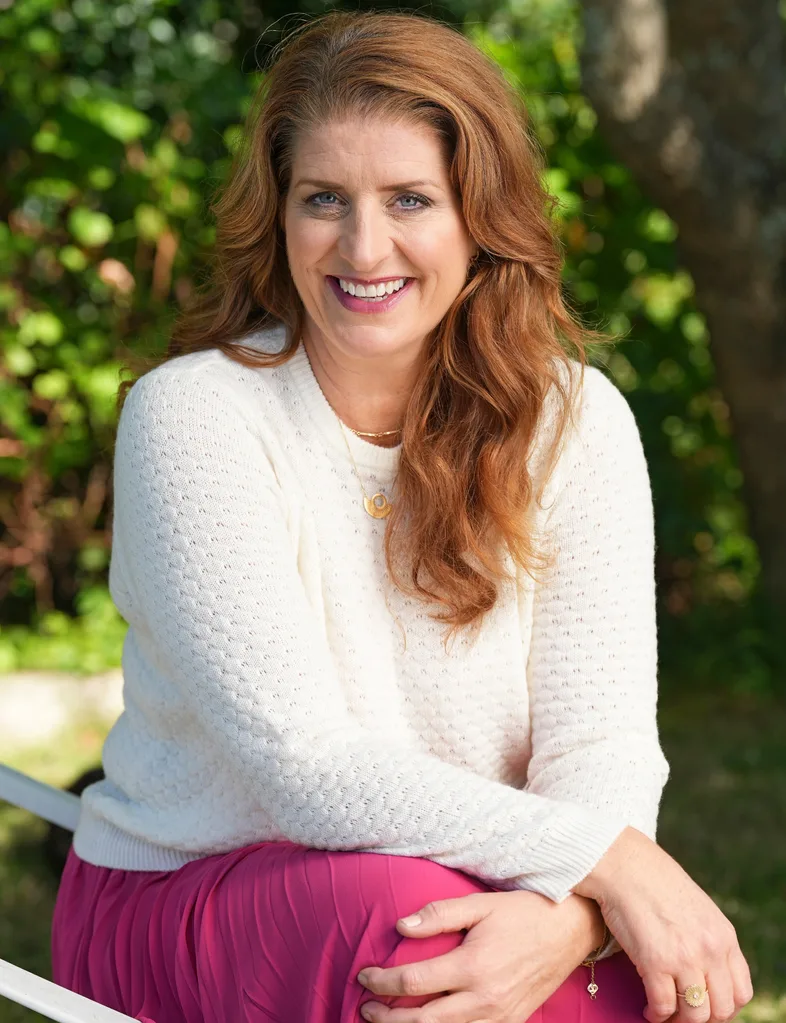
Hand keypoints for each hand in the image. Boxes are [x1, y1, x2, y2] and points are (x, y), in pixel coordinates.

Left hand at [356, 888, 602, 1021]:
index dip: (382, 982)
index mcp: (472, 966)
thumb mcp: (481, 904)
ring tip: (388, 1022)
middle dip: (387, 1018)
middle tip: (365, 1008)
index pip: (413, 983)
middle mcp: (484, 999)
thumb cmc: (524, 912)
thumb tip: (401, 926)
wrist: (570, 931)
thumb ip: (440, 914)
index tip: (364, 975)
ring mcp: (499, 1017)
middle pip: (422, 1021)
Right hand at [573, 827, 754, 1022]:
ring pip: (693, 1015)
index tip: (706, 1008)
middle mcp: (710, 949)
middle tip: (683, 1014)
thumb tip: (707, 973)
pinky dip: (656, 1015)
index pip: (741, 993)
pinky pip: (663, 1007)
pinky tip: (648, 1009)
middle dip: (701, 1019)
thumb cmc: (654, 883)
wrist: (623, 864)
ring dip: (678, 1020)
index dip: (724, 1009)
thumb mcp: (697, 908)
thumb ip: (707, 938)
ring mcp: (684, 957)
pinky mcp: (655, 962)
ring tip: (664, 1013)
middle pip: (720, 1010)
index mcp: (724, 935)